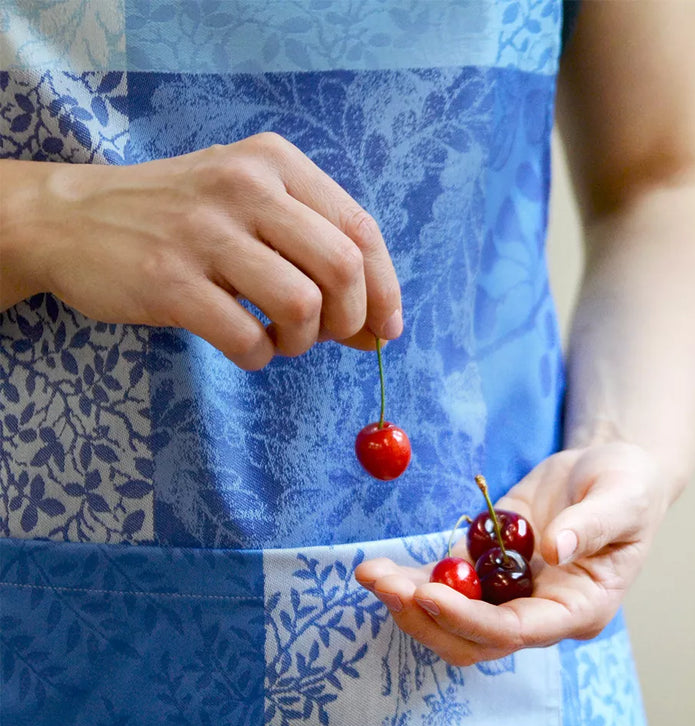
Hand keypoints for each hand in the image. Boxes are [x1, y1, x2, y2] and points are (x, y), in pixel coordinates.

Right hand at [14, 133, 401, 367]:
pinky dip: (260, 358)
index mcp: (275, 162)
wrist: (71, 217)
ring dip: (304, 342)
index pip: (360, 230)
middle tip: (328, 335)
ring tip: (281, 339)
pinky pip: (248, 339)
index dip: (385, 289)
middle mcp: (246, 187)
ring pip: (302, 306)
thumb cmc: (180, 217)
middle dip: (351, 320)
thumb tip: (380, 330)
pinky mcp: (169, 281)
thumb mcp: (251, 210)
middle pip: (342, 268)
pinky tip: (247, 348)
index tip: (386, 327)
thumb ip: (316, 256)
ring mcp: (204, 233)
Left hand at [355, 441, 673, 665]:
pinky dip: (412, 580)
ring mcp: (509, 595)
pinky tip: (380, 567)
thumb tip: (551, 552)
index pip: (517, 631)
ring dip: (408, 603)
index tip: (428, 595)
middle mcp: (539, 614)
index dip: (470, 619)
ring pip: (451, 620)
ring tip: (369, 573)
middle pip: (474, 640)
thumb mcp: (622, 497)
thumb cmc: (628, 486)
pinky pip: (444, 585)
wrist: (611, 472)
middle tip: (383, 584)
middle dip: (425, 618)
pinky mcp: (487, 571)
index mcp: (578, 609)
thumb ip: (591, 525)